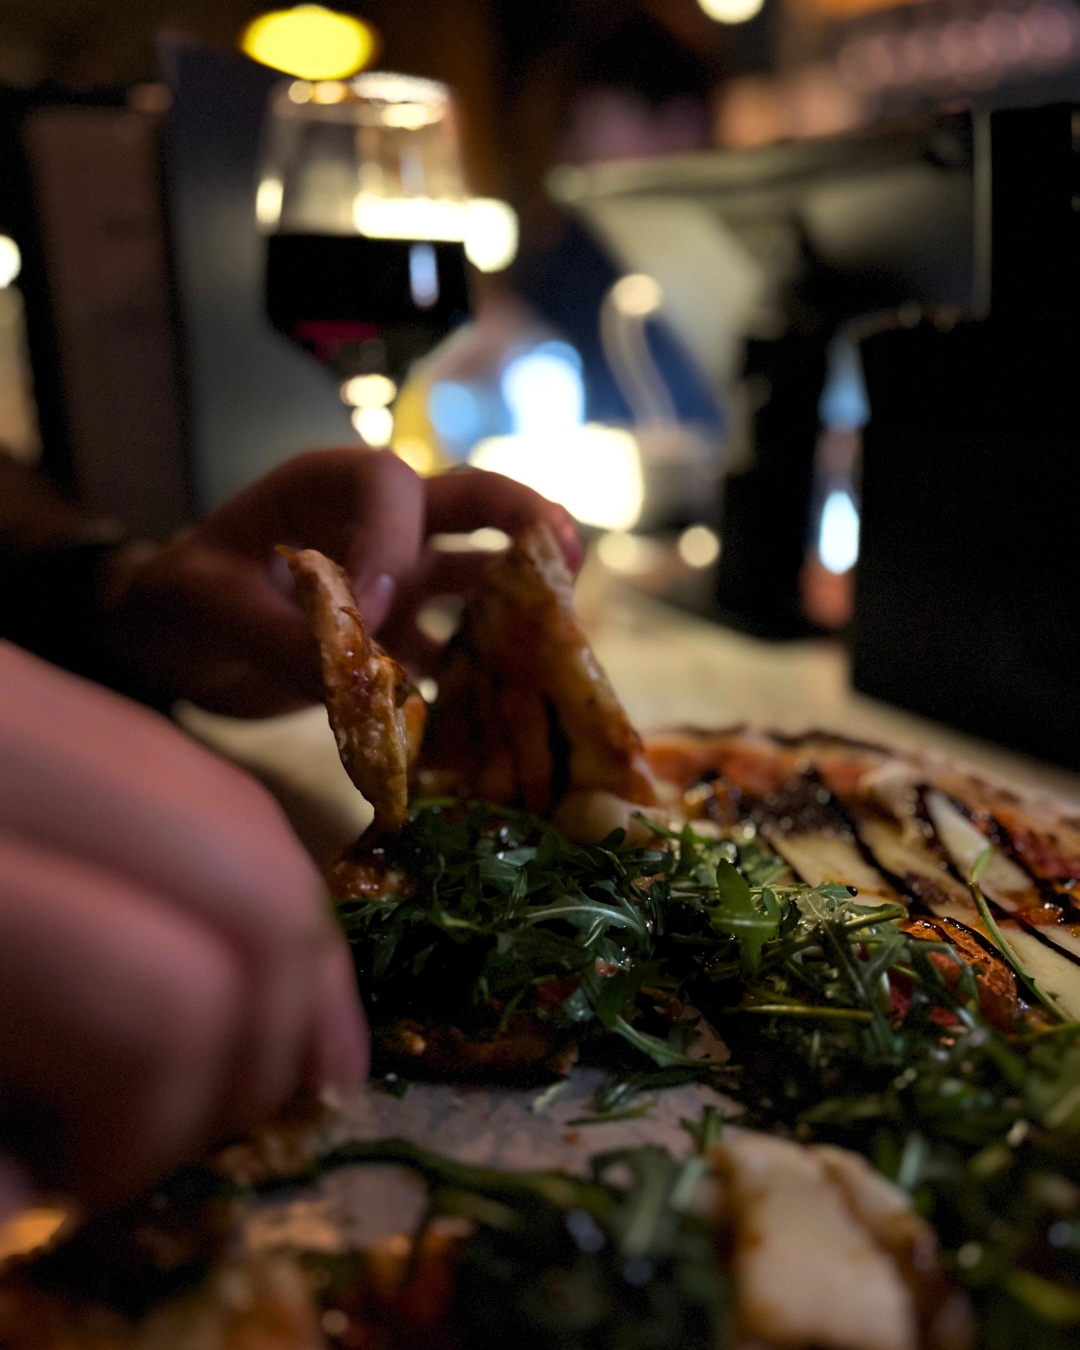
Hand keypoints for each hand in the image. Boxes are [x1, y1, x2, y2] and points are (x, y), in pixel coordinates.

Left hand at [0, 641, 367, 1219]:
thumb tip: (45, 1194)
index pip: (153, 995)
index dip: (166, 1127)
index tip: (106, 1186)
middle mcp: (19, 741)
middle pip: (251, 890)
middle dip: (265, 1044)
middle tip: (206, 1131)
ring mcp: (51, 704)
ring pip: (255, 824)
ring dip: (289, 968)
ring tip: (256, 1068)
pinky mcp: (71, 702)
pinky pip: (216, 793)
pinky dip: (261, 890)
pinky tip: (252, 968)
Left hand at [105, 451, 580, 716]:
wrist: (175, 646)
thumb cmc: (180, 599)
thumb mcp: (207, 604)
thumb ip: (277, 630)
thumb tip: (357, 678)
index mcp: (328, 488)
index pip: (390, 488)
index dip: (395, 540)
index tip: (374, 609)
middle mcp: (378, 527)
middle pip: (471, 504)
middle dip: (525, 520)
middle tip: (568, 553)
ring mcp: (399, 582)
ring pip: (479, 580)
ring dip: (519, 606)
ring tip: (562, 642)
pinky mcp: (399, 641)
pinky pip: (451, 656)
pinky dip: (475, 683)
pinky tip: (500, 719)